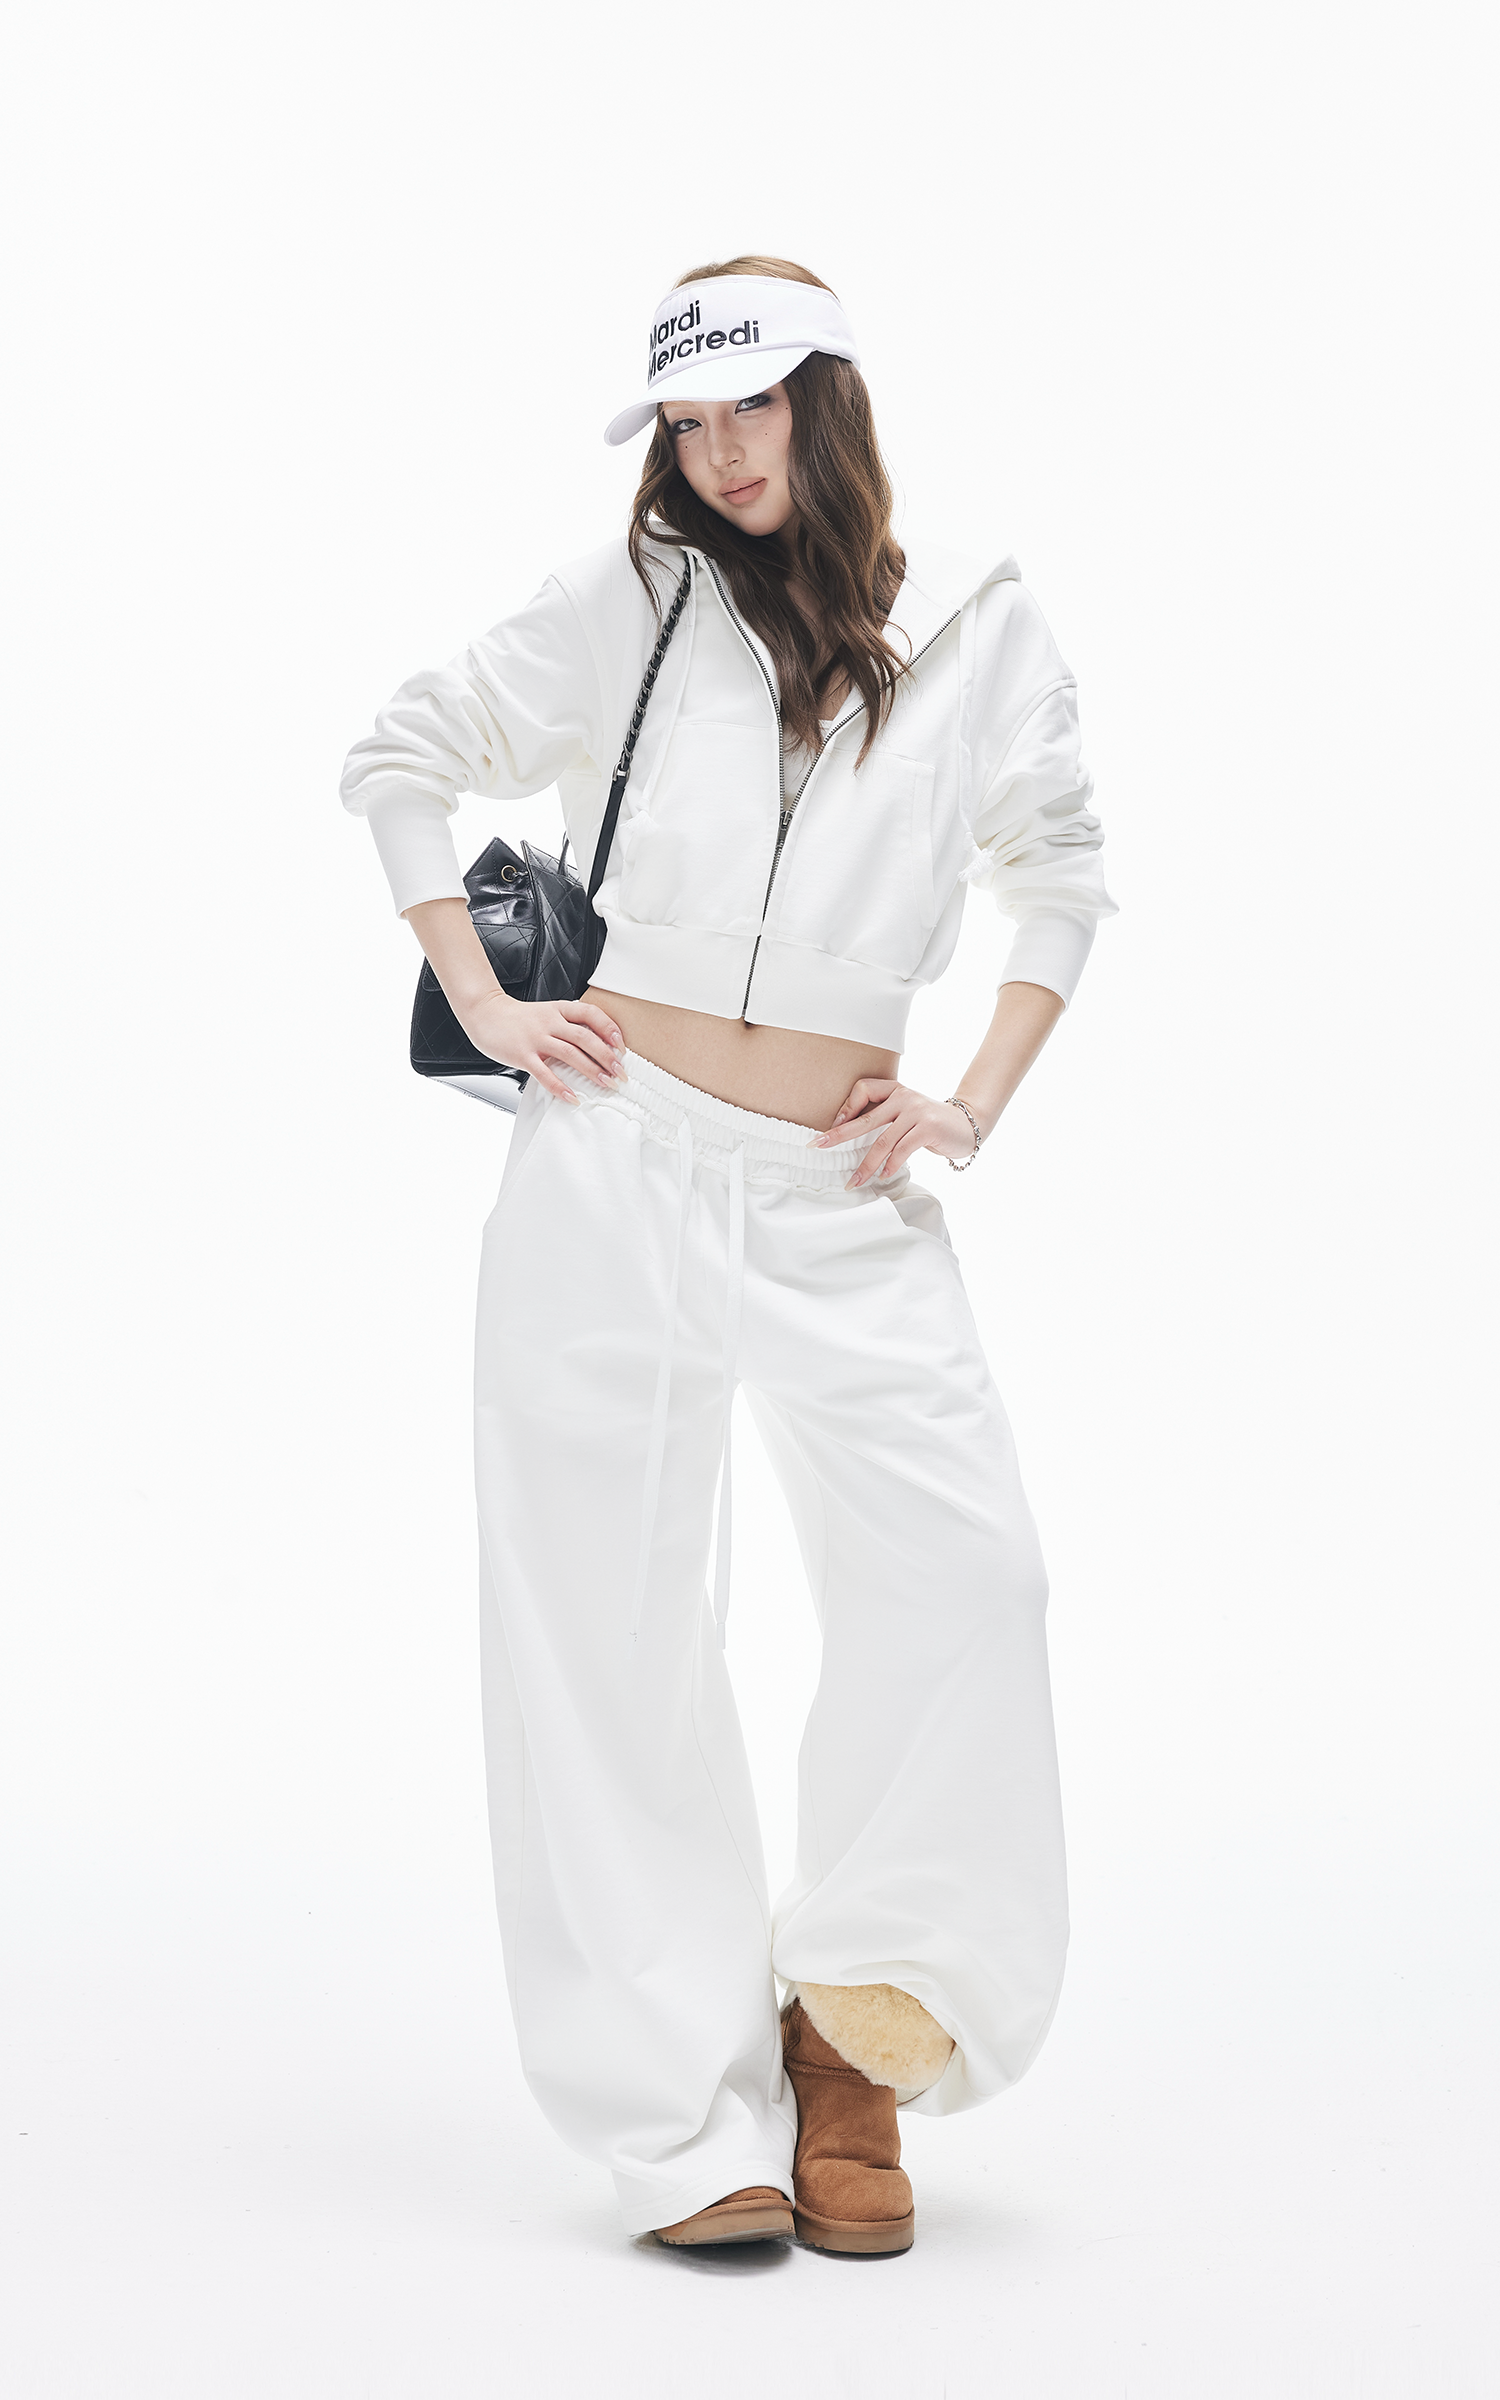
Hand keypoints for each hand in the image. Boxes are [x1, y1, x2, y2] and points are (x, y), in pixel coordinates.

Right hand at [462, 990, 625, 1103]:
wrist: (485, 1013)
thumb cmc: (518, 1018)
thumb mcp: (546, 1012)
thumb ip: (567, 1024)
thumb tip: (595, 1045)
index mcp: (558, 1009)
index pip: (591, 1014)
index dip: (609, 1029)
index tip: (622, 1046)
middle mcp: (550, 1022)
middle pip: (585, 1037)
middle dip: (607, 1057)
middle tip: (620, 1072)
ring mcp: (536, 1038)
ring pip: (570, 1054)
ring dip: (591, 1071)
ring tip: (606, 1084)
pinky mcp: (523, 1055)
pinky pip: (545, 1073)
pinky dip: (560, 1087)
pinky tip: (572, 1096)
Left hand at [814, 1078, 980, 1189]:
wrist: (967, 1125)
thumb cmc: (930, 1123)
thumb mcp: (906, 1112)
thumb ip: (885, 1117)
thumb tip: (849, 1134)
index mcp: (895, 1090)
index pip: (863, 1088)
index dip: (846, 1106)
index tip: (834, 1126)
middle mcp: (904, 1097)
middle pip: (865, 1119)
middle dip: (839, 1135)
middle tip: (817, 1146)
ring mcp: (917, 1112)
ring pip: (882, 1141)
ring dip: (866, 1165)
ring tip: (854, 1181)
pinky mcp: (928, 1128)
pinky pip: (902, 1150)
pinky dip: (890, 1166)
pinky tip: (883, 1176)